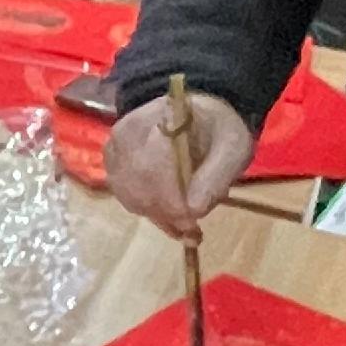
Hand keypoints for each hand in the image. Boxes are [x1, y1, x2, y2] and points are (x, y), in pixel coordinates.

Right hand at [104, 91, 253, 240]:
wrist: (196, 114)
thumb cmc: (218, 130)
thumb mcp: (234, 148)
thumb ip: (216, 177)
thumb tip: (194, 211)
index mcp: (163, 119)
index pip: (155, 169)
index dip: (173, 203)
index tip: (194, 226)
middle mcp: (130, 130)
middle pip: (139, 186)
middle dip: (167, 214)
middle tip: (191, 230)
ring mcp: (116, 146)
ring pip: (130, 195)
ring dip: (157, 214)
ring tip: (182, 219)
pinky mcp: (112, 160)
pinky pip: (125, 194)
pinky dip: (146, 208)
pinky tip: (166, 208)